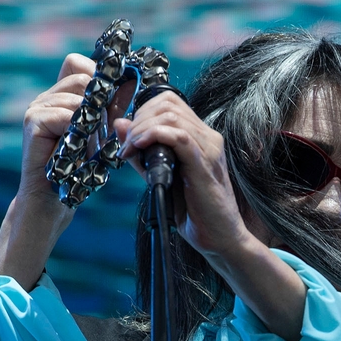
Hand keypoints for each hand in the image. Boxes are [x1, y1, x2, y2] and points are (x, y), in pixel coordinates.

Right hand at [0, 53, 95, 287]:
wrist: (53, 199)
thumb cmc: (78, 169)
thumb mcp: (101, 133)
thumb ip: (112, 107)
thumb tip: (132, 81)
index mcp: (61, 96)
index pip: (79, 64)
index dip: (99, 75)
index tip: (117, 96)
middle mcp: (47, 97)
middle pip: (81, 76)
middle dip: (100, 102)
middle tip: (104, 130)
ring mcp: (37, 107)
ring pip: (77, 97)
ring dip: (92, 122)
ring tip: (89, 146)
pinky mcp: (33, 121)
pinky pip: (67, 114)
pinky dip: (80, 133)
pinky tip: (78, 150)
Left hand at [117, 92, 255, 259]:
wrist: (220, 238)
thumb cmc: (194, 212)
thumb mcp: (159, 176)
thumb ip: (141, 151)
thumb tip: (121, 124)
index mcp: (200, 137)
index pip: (170, 102)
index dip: (143, 111)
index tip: (129, 135)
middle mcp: (208, 138)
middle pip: (168, 104)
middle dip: (139, 119)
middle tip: (126, 145)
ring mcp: (209, 149)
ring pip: (171, 116)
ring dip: (142, 129)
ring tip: (130, 150)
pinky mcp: (205, 165)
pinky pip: (179, 137)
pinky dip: (154, 136)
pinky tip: (140, 148)